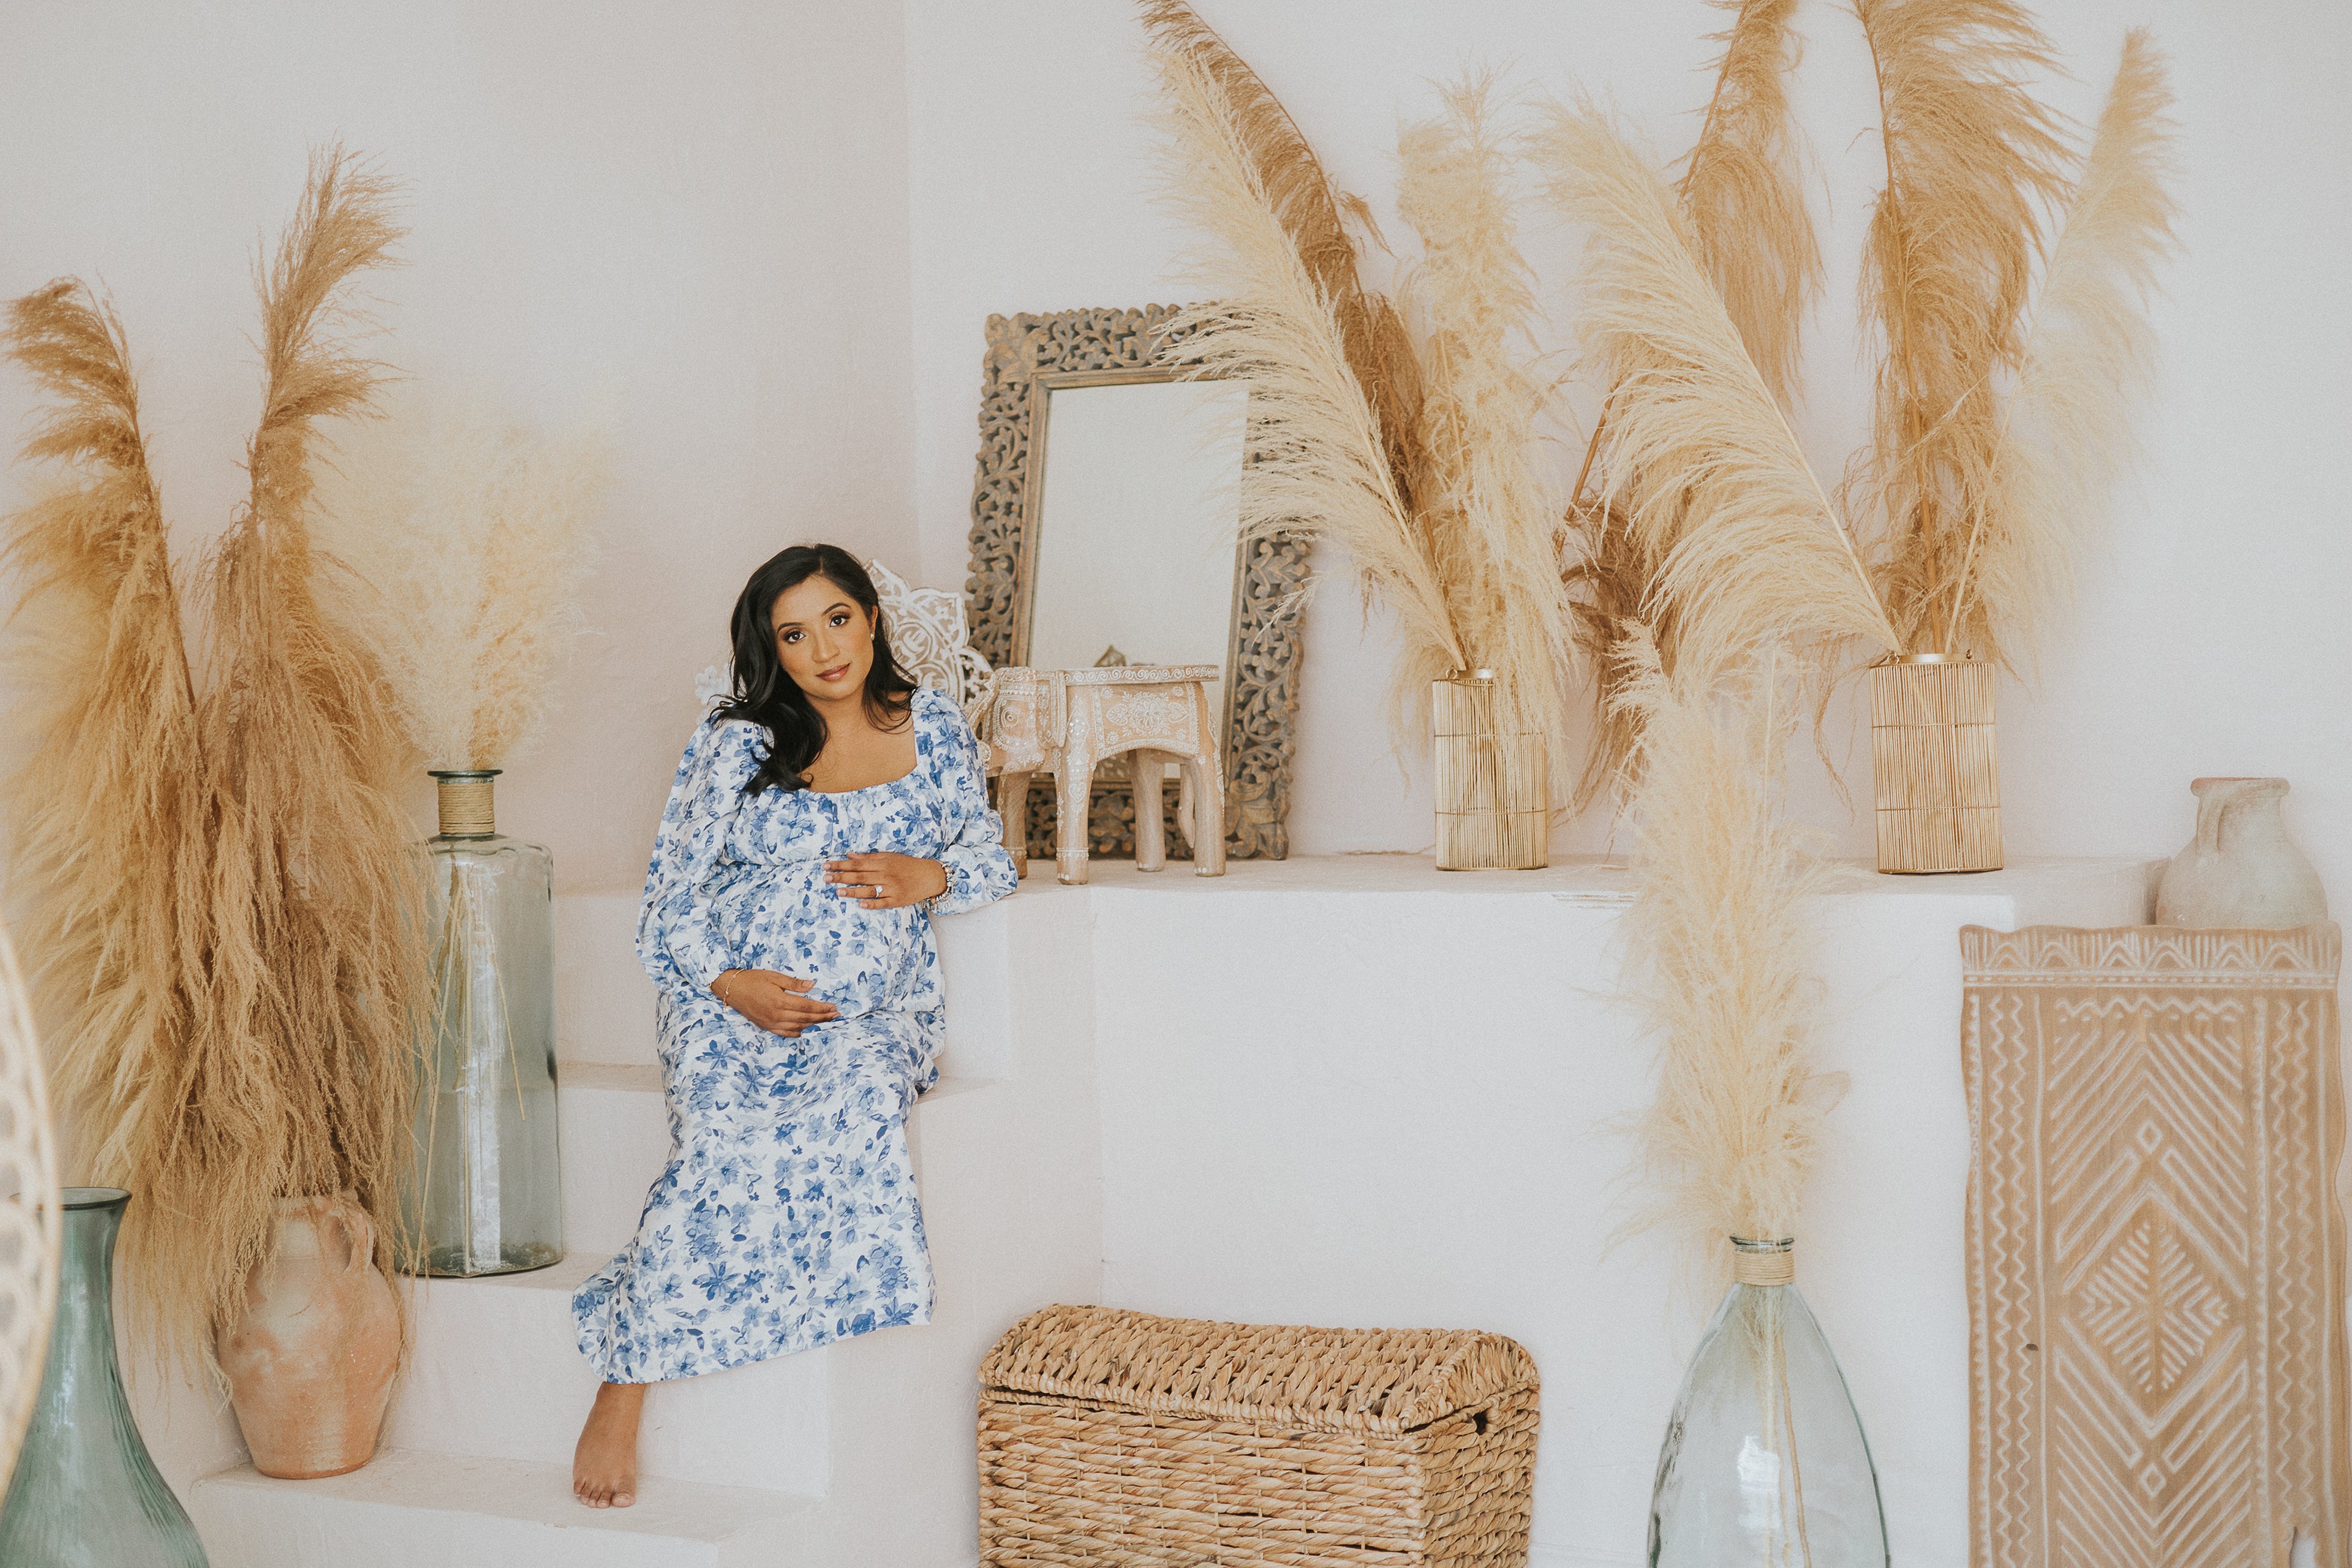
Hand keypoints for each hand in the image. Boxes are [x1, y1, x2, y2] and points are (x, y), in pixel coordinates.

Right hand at [712, 969, 837, 1036]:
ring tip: (827, 1024)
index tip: (834, 1007)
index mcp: (780, 1001)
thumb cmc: (753, 979)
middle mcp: (777, 1015)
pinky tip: (808, 1031)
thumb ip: (794, 983)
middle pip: (806, 1019)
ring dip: (814, 1027)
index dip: (823, 1008)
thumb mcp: (774, 976)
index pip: (807, 1007)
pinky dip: (800, 1033)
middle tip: (836, 1017)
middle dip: (823, 1018)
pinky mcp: (767, 1027)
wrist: (732, 990)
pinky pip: (787, 1033)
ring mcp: (772, 1023)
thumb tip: (812, 985)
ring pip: (798, 1028)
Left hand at [823, 853, 948, 910]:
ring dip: (853, 891)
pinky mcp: (897, 900)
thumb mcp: (890, 857)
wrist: (930, 876)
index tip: (827, 866)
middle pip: (860, 876)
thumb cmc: (908, 865)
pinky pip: (883, 903)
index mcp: (883, 863)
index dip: (841, 864)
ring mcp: (891, 889)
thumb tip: (850, 855)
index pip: (857, 864)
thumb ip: (869, 857)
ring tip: (838, 891)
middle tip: (825, 878)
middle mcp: (885, 875)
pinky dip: (872, 903)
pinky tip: (861, 904)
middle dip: (841, 877)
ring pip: (869, 890)